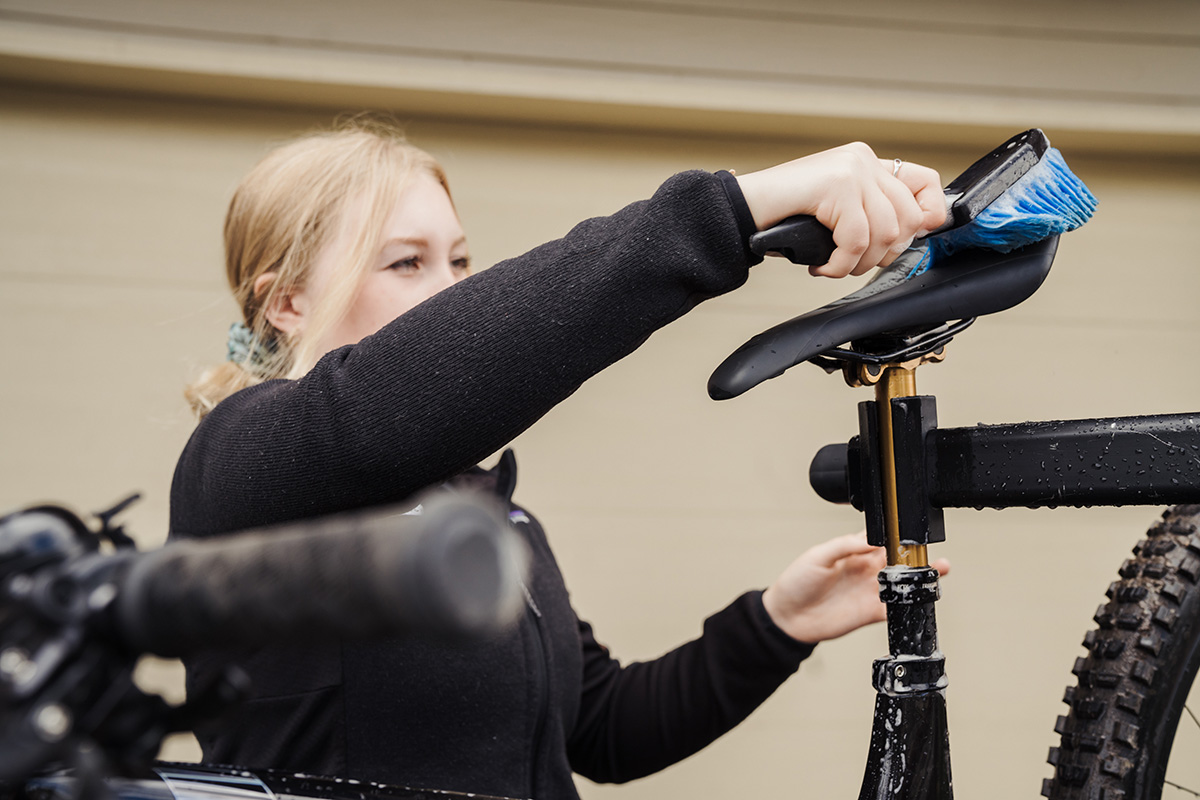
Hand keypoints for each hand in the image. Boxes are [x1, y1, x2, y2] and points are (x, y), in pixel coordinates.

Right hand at [734, 143, 946, 277]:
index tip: (903, 242)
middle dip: (885, 253)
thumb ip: (872, 213)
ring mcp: (851, 169)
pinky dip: (841, 264)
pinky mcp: (836, 185)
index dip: (928, 216)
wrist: (742, 211)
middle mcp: (863, 159)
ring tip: (834, 265)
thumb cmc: (784, 217)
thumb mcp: (837, 212)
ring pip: (886, 232)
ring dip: (859, 263)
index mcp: (867, 161)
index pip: (926, 183)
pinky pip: (857, 240)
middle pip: (910, 217)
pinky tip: (822, 266)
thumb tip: (915, 234)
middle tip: (854, 262)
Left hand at [761, 531, 950, 643]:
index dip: (896, 534)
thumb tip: (870, 537)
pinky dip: (910, 604)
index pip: (881, 538)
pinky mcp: (872, 612)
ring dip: (920, 577)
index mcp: (854, 552)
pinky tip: (920, 597)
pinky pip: (896, 608)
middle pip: (899, 559)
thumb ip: (845, 545)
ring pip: (903, 583)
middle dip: (917, 554)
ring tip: (939, 569)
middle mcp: (866, 570)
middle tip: (932, 551)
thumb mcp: (818, 556)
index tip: (910, 531)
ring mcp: (870, 591)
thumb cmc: (797, 582)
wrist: (788, 617)